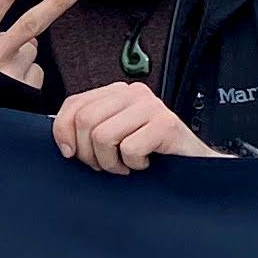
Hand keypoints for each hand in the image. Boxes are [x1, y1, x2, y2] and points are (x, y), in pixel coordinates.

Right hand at [0, 0, 85, 89]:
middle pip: (29, 24)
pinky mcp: (25, 91)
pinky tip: (11, 85)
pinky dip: (27, 76)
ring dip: (23, 58)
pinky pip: (36, 73)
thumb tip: (32, 38)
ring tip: (3, 72)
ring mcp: (11, 75)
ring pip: (32, 51)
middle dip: (55, 3)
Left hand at [54, 83, 218, 174]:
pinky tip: (146, 163)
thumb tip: (63, 139)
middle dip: (88, 153)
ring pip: (103, 136)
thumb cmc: (152, 154)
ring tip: (126, 164)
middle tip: (106, 164)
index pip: (73, 104)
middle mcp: (133, 93)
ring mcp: (151, 105)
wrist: (194, 166)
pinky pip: (129, 149)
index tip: (71, 153)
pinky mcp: (165, 122)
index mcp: (116, 92)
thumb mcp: (114, 137)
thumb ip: (89, 129)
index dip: (63, 132)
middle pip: (85, 121)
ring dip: (111, 162)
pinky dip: (134, 165)